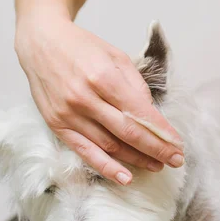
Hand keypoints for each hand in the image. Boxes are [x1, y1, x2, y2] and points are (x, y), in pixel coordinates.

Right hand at [15, 8, 183, 184]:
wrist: (40, 42)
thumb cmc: (81, 47)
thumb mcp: (115, 55)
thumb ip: (135, 85)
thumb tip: (151, 115)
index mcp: (104, 77)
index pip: (140, 113)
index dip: (162, 133)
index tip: (178, 146)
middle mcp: (86, 98)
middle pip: (128, 132)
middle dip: (156, 150)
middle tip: (175, 161)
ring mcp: (70, 114)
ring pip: (109, 145)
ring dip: (136, 159)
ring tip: (156, 166)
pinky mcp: (57, 125)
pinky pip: (85, 151)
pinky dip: (106, 167)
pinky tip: (125, 177)